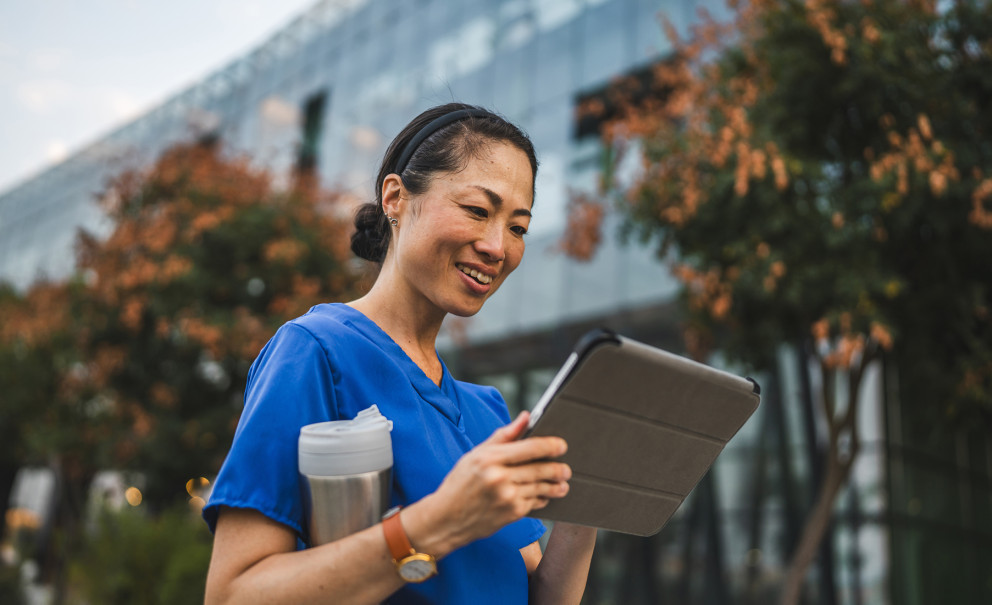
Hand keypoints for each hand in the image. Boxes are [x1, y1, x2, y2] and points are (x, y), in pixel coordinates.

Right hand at [427, 411, 570, 546]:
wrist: (446, 518)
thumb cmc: (460, 483)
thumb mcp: (476, 455)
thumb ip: (504, 435)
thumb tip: (526, 416)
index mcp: (489, 458)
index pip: (529, 448)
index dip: (549, 446)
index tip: (562, 445)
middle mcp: (499, 477)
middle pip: (539, 470)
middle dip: (557, 469)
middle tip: (567, 469)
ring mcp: (506, 497)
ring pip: (540, 488)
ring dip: (555, 486)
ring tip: (563, 484)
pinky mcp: (511, 514)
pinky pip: (534, 503)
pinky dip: (541, 499)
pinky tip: (544, 496)